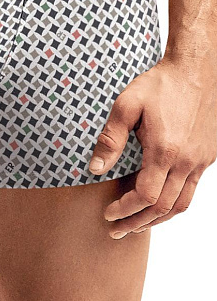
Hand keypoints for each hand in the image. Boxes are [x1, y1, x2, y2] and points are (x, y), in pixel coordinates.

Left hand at [88, 49, 216, 238]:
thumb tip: (95, 168)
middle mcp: (186, 161)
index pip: (145, 196)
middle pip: (162, 208)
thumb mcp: (127, 104)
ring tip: (137, 225)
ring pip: (181, 205)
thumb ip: (111, 138)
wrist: (195, 70)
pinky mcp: (207, 156)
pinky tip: (159, 203)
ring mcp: (200, 161)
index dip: (124, 210)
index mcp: (164, 151)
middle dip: (137, 222)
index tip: (107, 213)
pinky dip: (174, 204)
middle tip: (117, 230)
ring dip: (157, 220)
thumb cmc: (159, 84)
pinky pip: (192, 191)